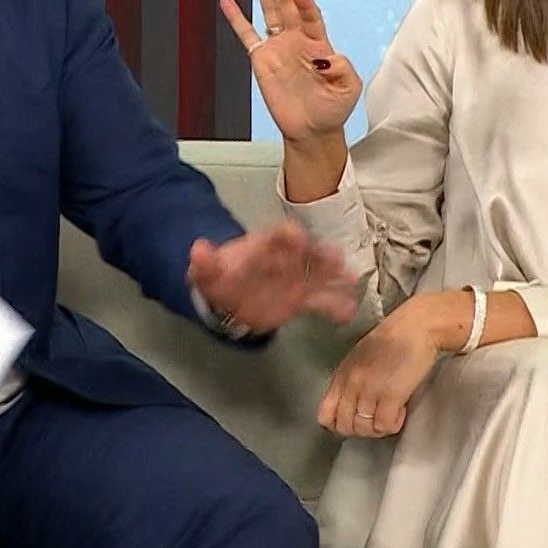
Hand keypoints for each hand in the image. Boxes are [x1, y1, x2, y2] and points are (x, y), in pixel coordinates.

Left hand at [189, 219, 358, 332]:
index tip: (297, 237)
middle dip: (321, 254)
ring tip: (351, 280)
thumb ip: (204, 261)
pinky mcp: (303, 299)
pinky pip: (322, 302)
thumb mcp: (208, 269)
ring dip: (336, 277)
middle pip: (308, 252)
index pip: (278, 236)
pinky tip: (348, 311)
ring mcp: (298, 278)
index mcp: (265, 246)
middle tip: (335, 257)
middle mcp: (287, 258)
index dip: (288, 236)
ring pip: (321, 274)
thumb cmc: (223, 276)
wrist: (231, 296)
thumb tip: (196, 249)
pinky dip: (336, 306)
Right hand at [219, 0, 361, 141]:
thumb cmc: (332, 109)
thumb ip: (343, 69)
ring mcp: (278, 47)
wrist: (312, 130)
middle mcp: (297, 39)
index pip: (310, 14)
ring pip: (268, 11)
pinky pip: (247, 35)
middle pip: (287, 2)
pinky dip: (236, 18)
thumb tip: (327, 56)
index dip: (304, 2)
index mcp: (319, 42)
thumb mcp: (347, 89)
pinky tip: (228, 1)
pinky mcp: (261, 60)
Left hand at [319, 303, 441, 437]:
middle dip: (361, 430)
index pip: (325, 415)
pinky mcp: (391, 396)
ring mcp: (369, 391)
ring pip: (364, 429)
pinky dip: (394, 424)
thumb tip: (352, 405)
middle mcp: (351, 384)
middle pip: (344, 427)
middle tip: (376, 419)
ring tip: (390, 414)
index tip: (355, 420)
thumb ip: (351, 380)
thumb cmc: (393, 338)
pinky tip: (401, 411)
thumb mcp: (361, 358)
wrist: (417, 326)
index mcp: (341, 375)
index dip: (338, 424)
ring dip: (378, 428)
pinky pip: (384, 426)